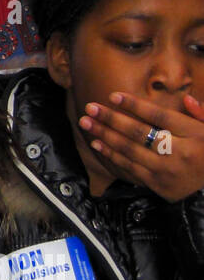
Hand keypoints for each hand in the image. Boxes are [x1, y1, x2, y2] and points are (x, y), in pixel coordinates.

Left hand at [79, 91, 203, 200]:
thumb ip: (201, 113)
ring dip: (105, 135)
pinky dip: (112, 155)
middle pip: (140, 132)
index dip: (135, 105)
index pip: (159, 116)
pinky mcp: (157, 184)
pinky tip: (97, 143)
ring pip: (130, 150)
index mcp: (193, 134)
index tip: (113, 96)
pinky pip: (130, 167)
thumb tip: (186, 99)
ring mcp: (166, 170)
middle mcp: (178, 152)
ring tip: (86, 122)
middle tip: (90, 107)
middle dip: (112, 118)